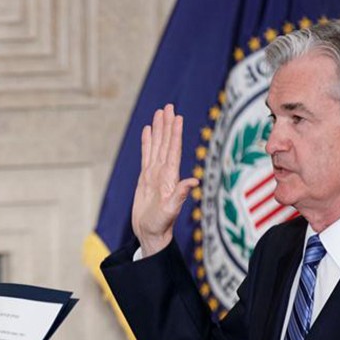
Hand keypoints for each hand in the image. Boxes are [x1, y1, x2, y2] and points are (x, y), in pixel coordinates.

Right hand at [131, 104, 197, 256]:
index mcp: (170, 177)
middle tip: (168, 106)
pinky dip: (147, 142)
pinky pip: (146, 156)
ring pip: (156, 146)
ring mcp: (155, 174)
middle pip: (166, 143)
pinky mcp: (146, 178)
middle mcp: (164, 172)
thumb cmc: (161, 225)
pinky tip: (147, 131)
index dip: (175, 133)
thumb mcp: (170, 210)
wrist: (150, 234)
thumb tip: (194, 181)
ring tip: (158, 112)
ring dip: (158, 130)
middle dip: (167, 124)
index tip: (177, 117)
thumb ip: (181, 195)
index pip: (173, 150)